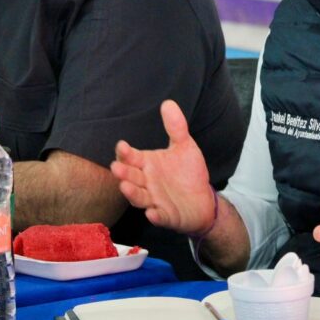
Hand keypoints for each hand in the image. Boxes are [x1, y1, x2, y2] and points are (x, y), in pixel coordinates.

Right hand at [110, 100, 215, 233]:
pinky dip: (155, 215)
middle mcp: (146, 182)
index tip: (122, 146)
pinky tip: (152, 213)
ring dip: (132, 193)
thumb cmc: (188, 173)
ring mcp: (154, 200)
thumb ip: (176, 127)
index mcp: (148, 164)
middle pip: (131, 177)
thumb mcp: (184, 147)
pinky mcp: (166, 216)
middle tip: (116, 167)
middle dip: (123, 173)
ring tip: (125, 186)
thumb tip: (168, 102)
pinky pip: (159, 216)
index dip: (126, 153)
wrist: (203, 200)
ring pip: (139, 197)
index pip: (132, 157)